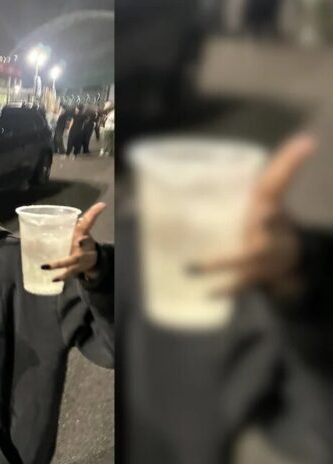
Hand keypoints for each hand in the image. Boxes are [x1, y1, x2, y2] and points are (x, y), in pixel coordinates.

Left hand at [42, 202, 106, 281]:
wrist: (92, 259)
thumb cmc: (82, 240)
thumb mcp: (83, 228)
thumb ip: (84, 218)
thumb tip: (96, 204)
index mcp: (84, 233)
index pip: (89, 222)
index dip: (93, 214)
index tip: (98, 208)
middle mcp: (84, 247)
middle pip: (83, 245)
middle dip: (83, 243)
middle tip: (79, 241)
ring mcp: (80, 259)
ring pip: (71, 263)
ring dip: (60, 266)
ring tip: (47, 269)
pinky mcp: (75, 269)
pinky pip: (68, 274)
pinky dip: (61, 277)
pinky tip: (53, 279)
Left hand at [193, 135, 315, 297]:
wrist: (285, 258)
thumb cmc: (266, 219)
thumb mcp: (269, 193)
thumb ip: (275, 169)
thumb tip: (302, 139)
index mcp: (271, 205)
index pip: (279, 182)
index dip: (289, 164)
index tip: (302, 148)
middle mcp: (272, 231)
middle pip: (271, 228)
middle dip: (268, 224)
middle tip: (262, 215)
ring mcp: (264, 257)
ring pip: (245, 261)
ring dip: (221, 264)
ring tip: (192, 268)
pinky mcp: (255, 276)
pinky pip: (239, 285)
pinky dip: (224, 290)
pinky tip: (206, 294)